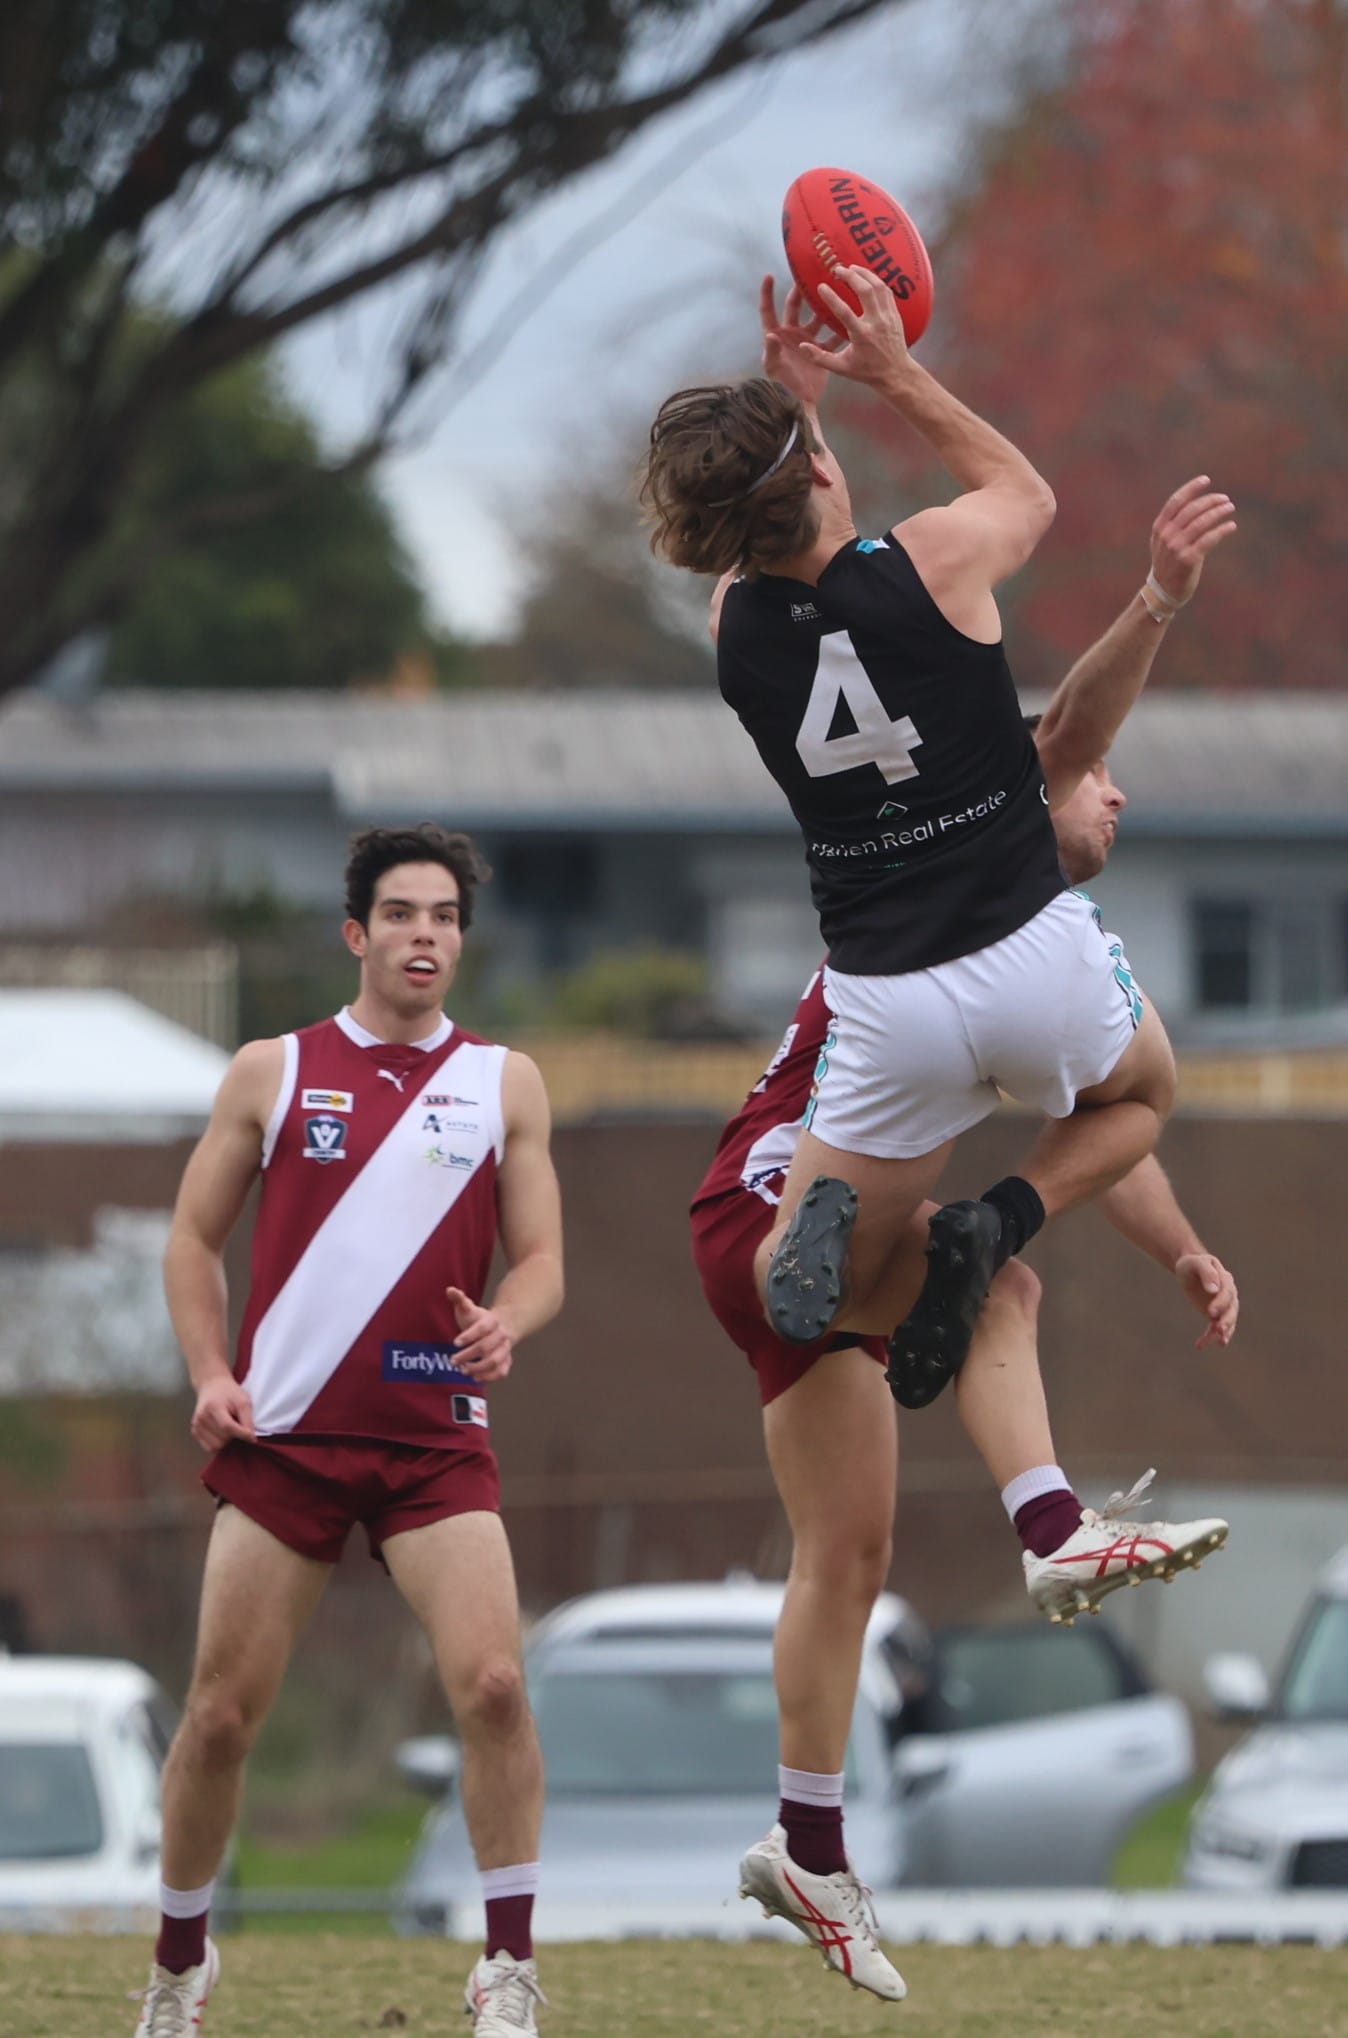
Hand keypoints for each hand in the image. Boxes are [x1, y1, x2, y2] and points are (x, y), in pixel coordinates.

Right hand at [191, 1374, 255, 1451]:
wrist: (212, 1385)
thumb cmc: (229, 1392)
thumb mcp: (243, 1401)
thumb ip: (248, 1420)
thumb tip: (251, 1439)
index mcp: (213, 1407)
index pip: (227, 1427)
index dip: (242, 1434)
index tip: (253, 1438)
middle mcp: (201, 1418)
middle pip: (222, 1439)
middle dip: (233, 1437)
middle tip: (237, 1426)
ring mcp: (196, 1426)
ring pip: (215, 1447)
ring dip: (226, 1442)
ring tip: (229, 1429)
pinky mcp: (195, 1432)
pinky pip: (209, 1448)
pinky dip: (218, 1444)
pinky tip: (222, 1434)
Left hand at [445, 1285, 514, 1381]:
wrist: (502, 1327)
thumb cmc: (480, 1319)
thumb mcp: (470, 1308)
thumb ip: (460, 1300)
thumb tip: (450, 1290)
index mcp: (492, 1321)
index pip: (482, 1328)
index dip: (469, 1336)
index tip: (454, 1343)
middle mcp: (501, 1335)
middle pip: (486, 1346)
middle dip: (469, 1355)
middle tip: (452, 1360)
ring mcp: (505, 1349)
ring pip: (495, 1361)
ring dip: (478, 1368)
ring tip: (463, 1371)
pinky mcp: (506, 1360)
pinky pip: (502, 1371)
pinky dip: (490, 1377)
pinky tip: (475, 1378)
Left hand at [760, 275, 830, 409]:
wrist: (798, 404)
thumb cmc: (781, 388)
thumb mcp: (775, 368)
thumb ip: (772, 351)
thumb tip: (770, 335)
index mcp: (775, 336)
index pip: (768, 310)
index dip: (767, 293)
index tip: (769, 275)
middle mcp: (790, 334)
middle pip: (794, 307)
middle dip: (801, 292)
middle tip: (810, 276)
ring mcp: (806, 341)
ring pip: (816, 319)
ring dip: (823, 306)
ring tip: (833, 290)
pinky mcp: (820, 351)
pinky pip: (830, 337)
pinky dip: (839, 330)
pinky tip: (848, 318)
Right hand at [798, 265, 912, 388]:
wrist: (896, 372)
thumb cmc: (867, 371)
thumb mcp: (841, 368)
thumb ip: (820, 358)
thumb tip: (802, 347)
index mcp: (861, 335)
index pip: (844, 312)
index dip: (831, 297)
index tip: (821, 286)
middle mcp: (876, 323)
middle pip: (865, 291)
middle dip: (851, 276)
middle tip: (838, 269)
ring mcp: (888, 316)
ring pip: (878, 287)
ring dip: (865, 274)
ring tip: (852, 267)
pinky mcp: (895, 314)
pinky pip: (886, 291)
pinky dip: (876, 280)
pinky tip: (867, 277)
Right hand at [1150, 477, 1236, 605]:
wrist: (1164, 591)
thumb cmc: (1169, 563)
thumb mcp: (1163, 541)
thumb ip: (1174, 524)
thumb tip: (1197, 503)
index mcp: (1159, 528)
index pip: (1176, 501)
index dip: (1191, 488)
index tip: (1206, 480)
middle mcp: (1167, 536)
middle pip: (1192, 510)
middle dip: (1210, 501)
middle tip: (1225, 499)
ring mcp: (1176, 548)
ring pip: (1201, 523)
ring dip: (1218, 513)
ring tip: (1230, 508)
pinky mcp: (1188, 559)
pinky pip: (1208, 540)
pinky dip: (1222, 530)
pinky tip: (1231, 526)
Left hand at [1175, 1252, 1238, 1348]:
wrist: (1189, 1270)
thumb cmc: (1191, 1264)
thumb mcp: (1194, 1263)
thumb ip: (1206, 1272)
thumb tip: (1214, 1289)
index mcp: (1225, 1279)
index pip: (1227, 1292)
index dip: (1221, 1303)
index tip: (1210, 1312)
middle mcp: (1229, 1293)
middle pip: (1232, 1309)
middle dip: (1226, 1320)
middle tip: (1218, 1329)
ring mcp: (1224, 1305)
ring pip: (1227, 1321)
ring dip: (1224, 1332)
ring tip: (1219, 1342)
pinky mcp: (1216, 1314)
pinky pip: (1216, 1327)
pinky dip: (1211, 1337)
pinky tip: (1202, 1345)